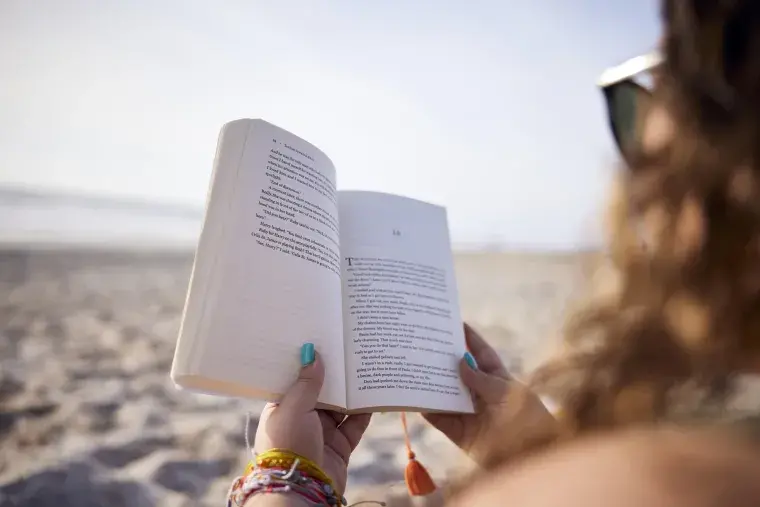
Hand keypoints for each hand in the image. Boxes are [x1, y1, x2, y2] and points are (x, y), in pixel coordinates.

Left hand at [253, 345, 370, 494]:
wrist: (301, 488)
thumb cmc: (288, 446)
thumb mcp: (293, 408)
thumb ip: (307, 382)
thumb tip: (313, 353)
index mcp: (283, 408)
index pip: (297, 380)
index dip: (310, 363)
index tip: (324, 342)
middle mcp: (302, 418)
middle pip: (323, 391)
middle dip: (336, 375)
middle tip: (350, 350)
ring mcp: (322, 432)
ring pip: (341, 406)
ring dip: (353, 391)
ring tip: (367, 367)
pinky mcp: (341, 446)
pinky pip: (355, 423)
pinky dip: (365, 410)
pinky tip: (375, 392)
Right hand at [423, 324, 553, 465]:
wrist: (532, 458)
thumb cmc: (528, 421)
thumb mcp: (507, 393)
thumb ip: (481, 378)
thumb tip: (460, 361)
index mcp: (499, 380)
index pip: (482, 353)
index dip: (469, 338)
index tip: (453, 321)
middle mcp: (483, 395)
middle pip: (458, 372)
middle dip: (442, 359)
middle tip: (422, 342)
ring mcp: (471, 414)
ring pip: (446, 395)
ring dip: (430, 384)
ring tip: (412, 367)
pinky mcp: (461, 434)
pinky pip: (440, 419)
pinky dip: (427, 409)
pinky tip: (414, 398)